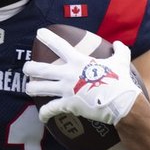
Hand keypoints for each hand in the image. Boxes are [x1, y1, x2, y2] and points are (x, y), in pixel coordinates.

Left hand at [23, 28, 140, 125]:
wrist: (122, 103)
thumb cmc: (121, 81)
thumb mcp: (121, 62)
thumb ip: (119, 51)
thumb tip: (118, 44)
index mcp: (78, 61)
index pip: (59, 45)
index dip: (47, 37)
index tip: (38, 32)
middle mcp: (68, 74)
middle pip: (40, 69)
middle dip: (29, 68)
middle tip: (26, 68)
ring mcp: (66, 89)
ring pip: (39, 88)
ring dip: (31, 88)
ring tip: (29, 88)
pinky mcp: (68, 105)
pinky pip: (50, 109)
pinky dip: (44, 114)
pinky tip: (42, 116)